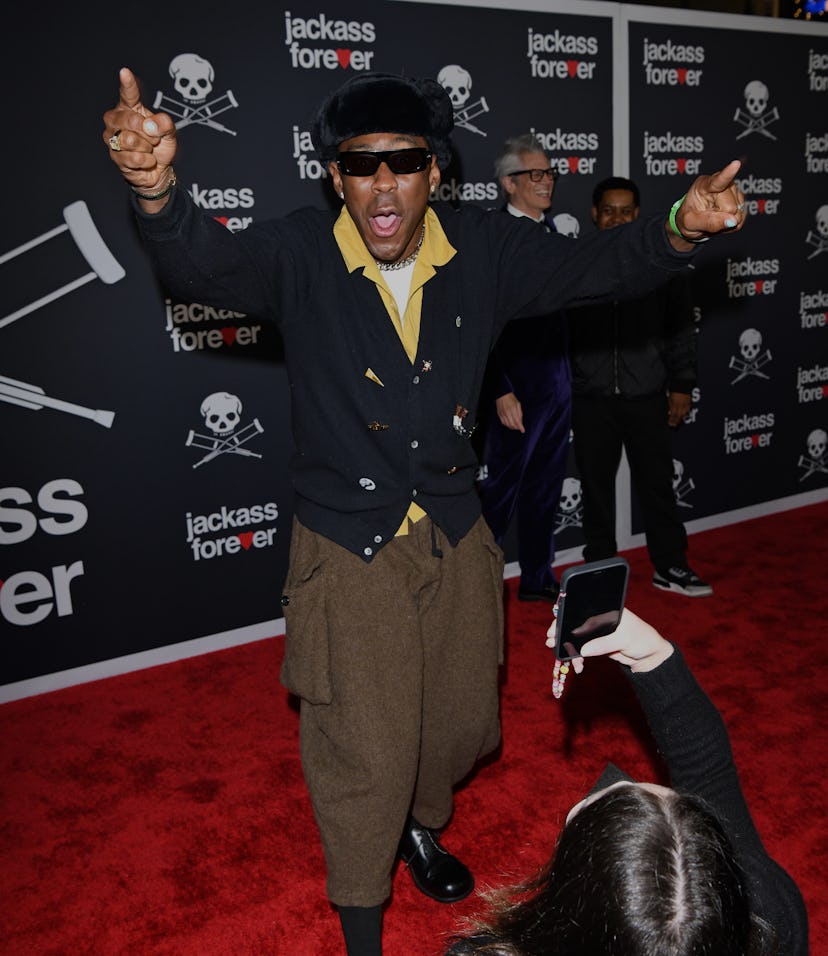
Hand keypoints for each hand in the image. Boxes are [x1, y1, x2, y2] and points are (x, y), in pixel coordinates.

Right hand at [102, 67, 177, 199]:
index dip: (127, 84)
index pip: (128, 94)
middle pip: (130, 120)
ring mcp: (113, 138)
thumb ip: (165, 123)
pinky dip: (146, 161)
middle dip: (148, 133)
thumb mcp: (169, 132)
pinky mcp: (115, 156)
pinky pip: (133, 157)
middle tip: (153, 138)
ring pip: (130, 140)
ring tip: (148, 149)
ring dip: (146, 148)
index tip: (125, 72)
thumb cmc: (160, 146)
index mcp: (130, 108)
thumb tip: (151, 125)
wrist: (158, 170)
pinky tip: (145, 160)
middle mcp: (117, 120)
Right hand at [495, 392, 524, 431]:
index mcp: (513, 409)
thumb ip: (520, 413)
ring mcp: (502, 414)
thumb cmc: (511, 399)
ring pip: (507, 425)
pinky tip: (509, 423)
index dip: (520, 427)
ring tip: (515, 426)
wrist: (502, 394)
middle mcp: (507, 413)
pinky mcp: (499, 414)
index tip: (523, 430)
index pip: (517, 421)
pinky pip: (503, 422)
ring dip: (512, 427)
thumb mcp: (518, 404)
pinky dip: (507, 425)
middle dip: (516, 427)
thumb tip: (520, 422)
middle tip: (519, 427)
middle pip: (512, 424)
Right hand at [546, 606, 672, 672]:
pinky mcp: (597, 645)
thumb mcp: (624, 639)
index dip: (567, 616)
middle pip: (575, 623)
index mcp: (606, 610)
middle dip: (562, 633)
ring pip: (577, 639)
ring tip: (562, 657)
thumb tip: (584, 650)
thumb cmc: (642, 639)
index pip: (583, 610)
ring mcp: (597, 633)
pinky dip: (578, 658)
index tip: (556, 626)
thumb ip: (604, 643)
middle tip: (551, 641)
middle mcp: (599, 619)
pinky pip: (582, 650)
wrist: (650, 656)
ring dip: (568, 648)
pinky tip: (578, 665)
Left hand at [667, 159, 745, 249]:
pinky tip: (722, 219)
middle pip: (730, 207)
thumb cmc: (687, 219)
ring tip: (714, 218)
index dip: (728, 173)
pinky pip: (742, 216)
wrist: (692, 223)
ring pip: (738, 212)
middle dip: (722, 218)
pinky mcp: (740, 198)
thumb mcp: (690, 223)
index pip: (718, 181)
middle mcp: (721, 184)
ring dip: (727, 221)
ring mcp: (732, 190)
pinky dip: (732, 223)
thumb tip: (732, 220)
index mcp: (704, 185)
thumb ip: (709, 222)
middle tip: (709, 218)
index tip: (736, 164)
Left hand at [667, 391, 690, 426]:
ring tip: (679, 423)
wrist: (683, 384)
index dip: (671, 420)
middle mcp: (681, 405)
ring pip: (684, 414)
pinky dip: (686, 414)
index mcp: (675, 404)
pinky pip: (687, 410)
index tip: (670, 424)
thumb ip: (670, 406)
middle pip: (678, 416)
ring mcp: (686, 404)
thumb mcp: (670, 398)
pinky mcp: (690, 403)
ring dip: (681, 419)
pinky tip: (685, 416)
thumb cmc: (675, 390)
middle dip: (676, 422)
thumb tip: (670, 412)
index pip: (673, 415)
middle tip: (674, 426)